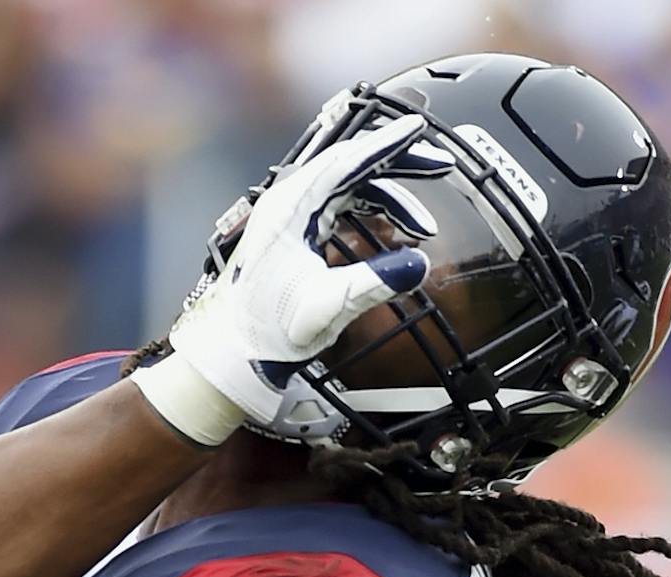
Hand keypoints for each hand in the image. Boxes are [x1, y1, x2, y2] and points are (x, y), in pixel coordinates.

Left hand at [134, 113, 454, 444]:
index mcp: (290, 210)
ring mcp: (288, 215)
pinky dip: (369, 211)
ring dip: (388, 197)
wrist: (232, 354)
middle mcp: (286, 203)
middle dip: (396, 163)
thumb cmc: (268, 333)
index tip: (419, 127)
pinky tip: (394, 230)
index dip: (386, 144)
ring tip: (423, 225)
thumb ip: (371, 284)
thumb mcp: (325, 308)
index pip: (345, 162)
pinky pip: (338, 204)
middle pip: (349, 164)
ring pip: (347, 185)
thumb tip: (418, 264)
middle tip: (438, 165)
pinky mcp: (292, 231)